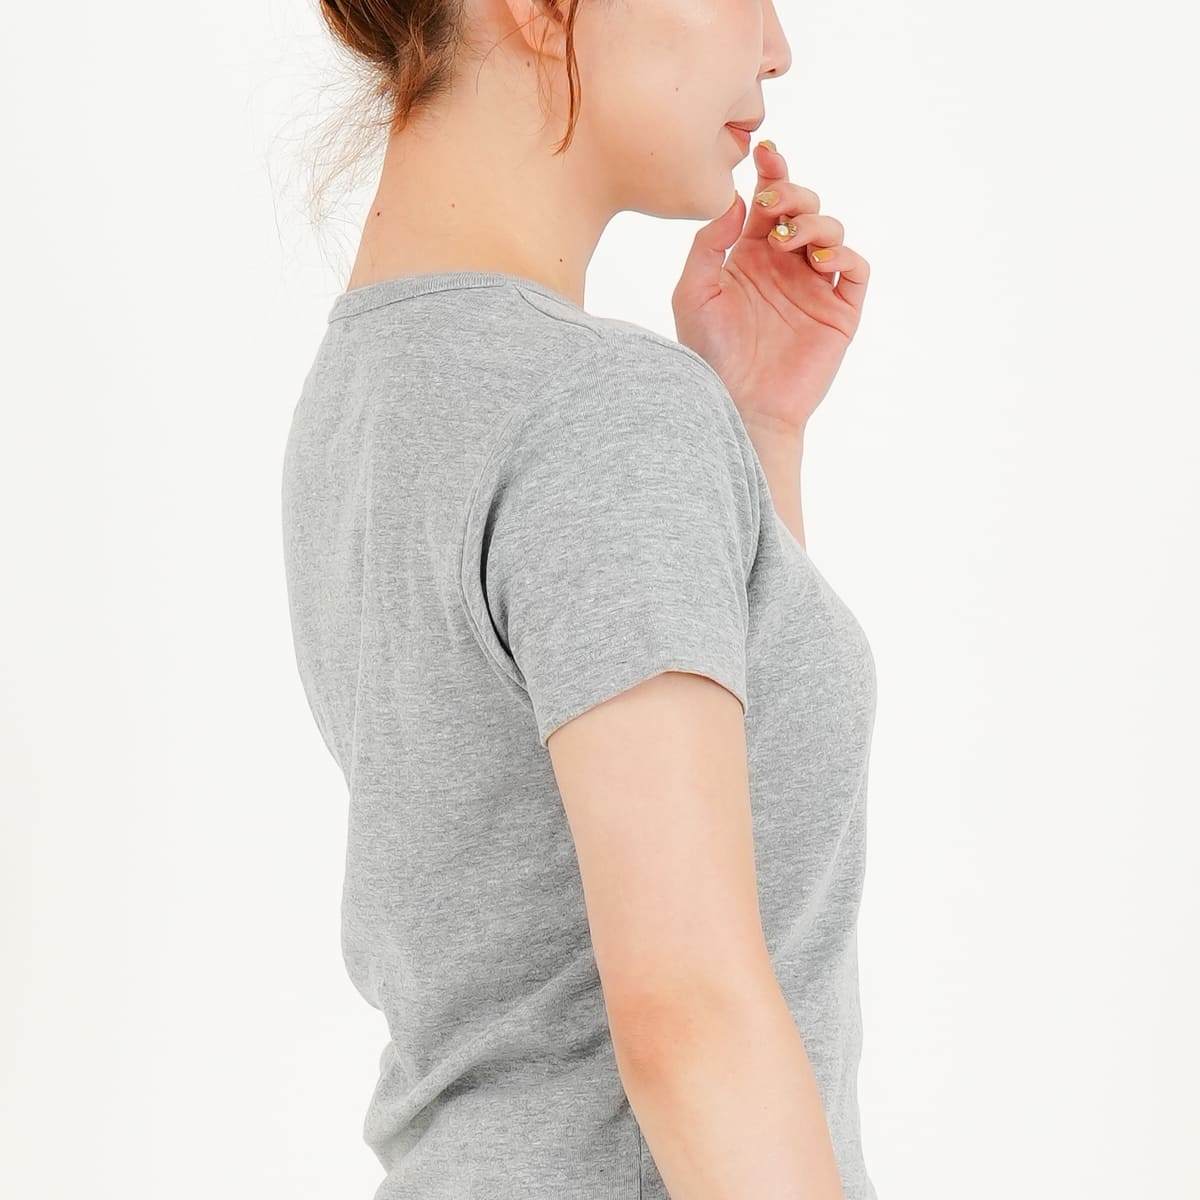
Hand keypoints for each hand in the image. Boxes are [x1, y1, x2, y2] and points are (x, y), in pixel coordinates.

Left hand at [671, 139, 869, 442]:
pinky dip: (844, 252)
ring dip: (814, 222)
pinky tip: (819, 257)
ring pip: (832, 229)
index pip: (768, 203)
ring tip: (788, 241)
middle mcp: (785, 266)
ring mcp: (814, 287)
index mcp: (750, 256)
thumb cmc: (708, 355)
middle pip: (804, 206)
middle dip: (792, 194)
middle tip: (771, 207)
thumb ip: (708, 244)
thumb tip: (737, 200)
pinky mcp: (838, 311)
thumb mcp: (692, 293)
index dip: (772, 174)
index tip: (765, 153)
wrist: (736, 404)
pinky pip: (855, 268)